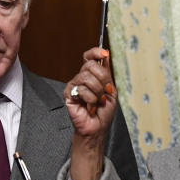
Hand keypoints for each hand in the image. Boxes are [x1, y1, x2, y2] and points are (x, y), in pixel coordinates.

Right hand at [66, 48, 115, 179]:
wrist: (97, 127)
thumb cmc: (103, 112)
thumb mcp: (110, 89)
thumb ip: (107, 72)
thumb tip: (105, 54)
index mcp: (92, 75)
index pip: (89, 57)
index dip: (95, 52)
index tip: (104, 54)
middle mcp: (82, 78)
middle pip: (90, 65)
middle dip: (102, 80)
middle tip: (104, 92)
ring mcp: (74, 85)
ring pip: (86, 77)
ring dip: (97, 92)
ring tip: (97, 102)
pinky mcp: (69, 94)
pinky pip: (81, 89)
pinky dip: (90, 100)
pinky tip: (89, 107)